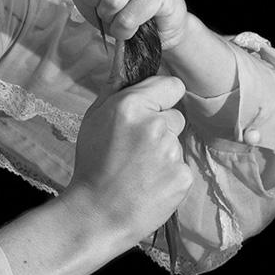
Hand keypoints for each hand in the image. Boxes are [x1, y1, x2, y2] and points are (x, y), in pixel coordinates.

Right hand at [68, 74, 190, 244]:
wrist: (98, 213)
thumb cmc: (91, 164)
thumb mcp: (93, 119)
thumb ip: (114, 89)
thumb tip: (125, 61)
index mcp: (131, 106)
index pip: (171, 85)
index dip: (161, 96)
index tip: (152, 108)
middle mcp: (155, 125)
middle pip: (174, 115)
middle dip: (160, 127)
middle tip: (135, 147)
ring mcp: (172, 152)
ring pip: (176, 142)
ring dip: (163, 151)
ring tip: (138, 169)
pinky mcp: (182, 176)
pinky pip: (180, 165)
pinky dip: (168, 173)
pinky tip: (148, 183)